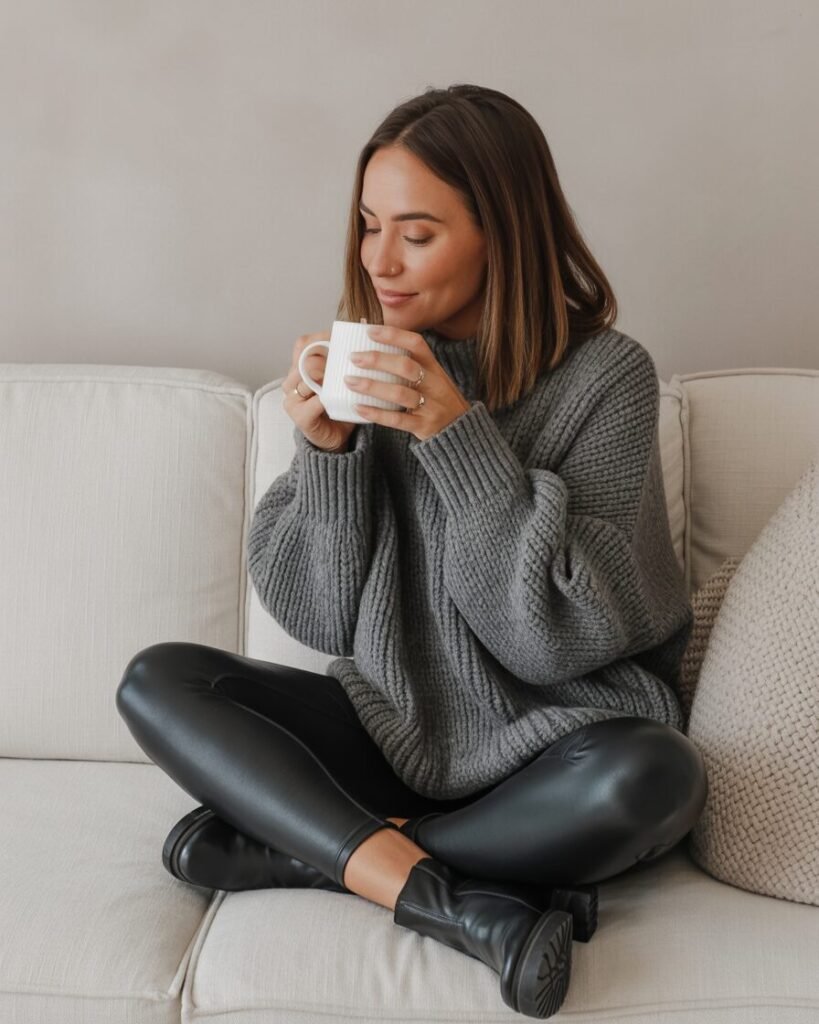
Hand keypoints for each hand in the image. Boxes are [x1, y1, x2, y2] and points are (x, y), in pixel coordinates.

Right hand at [282, 332, 357, 452]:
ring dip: (327, 379)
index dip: (323, 339)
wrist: (338, 436)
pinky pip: (313, 402)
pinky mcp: (298, 416)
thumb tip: (365, 320)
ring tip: (344, 383)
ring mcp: (292, 398)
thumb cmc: (342, 403)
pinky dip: (326, 400)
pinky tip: (336, 400)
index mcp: (300, 366)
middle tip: (348, 368)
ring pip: (306, 378)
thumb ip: (349, 352)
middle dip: (327, 360)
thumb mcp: (345, 374)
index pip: (304, 343)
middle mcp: (292, 380)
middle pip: (306, 359)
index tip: (343, 344)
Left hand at [343, 325, 471, 441]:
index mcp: (434, 367)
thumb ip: (408, 363)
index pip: (416, 344)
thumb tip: (374, 343)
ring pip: (400, 393)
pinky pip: (397, 420)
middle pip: (406, 367)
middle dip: (378, 360)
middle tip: (354, 358)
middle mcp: (434, 383)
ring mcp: (430, 405)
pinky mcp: (423, 425)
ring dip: (372, 386)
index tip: (370, 331)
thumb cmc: (437, 399)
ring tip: (350, 382)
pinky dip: (376, 413)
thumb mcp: (431, 377)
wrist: (460, 430)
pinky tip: (359, 408)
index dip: (394, 335)